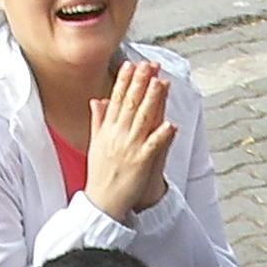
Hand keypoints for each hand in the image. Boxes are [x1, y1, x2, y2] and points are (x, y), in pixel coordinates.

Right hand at [84, 60, 175, 219]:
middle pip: (129, 104)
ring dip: (152, 101)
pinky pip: (153, 146)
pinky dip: (161, 135)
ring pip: (142, 120)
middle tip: (148, 65)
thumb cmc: (99, 173)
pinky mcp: (140, 163)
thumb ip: (98, 120)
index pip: (115, 100)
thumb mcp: (95, 143)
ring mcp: (129, 148)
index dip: (123, 81)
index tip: (130, 64)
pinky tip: (170, 123)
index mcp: (107, 130)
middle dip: (139, 83)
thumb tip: (97, 100)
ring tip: (160, 83)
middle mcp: (117, 135)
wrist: (101, 202)